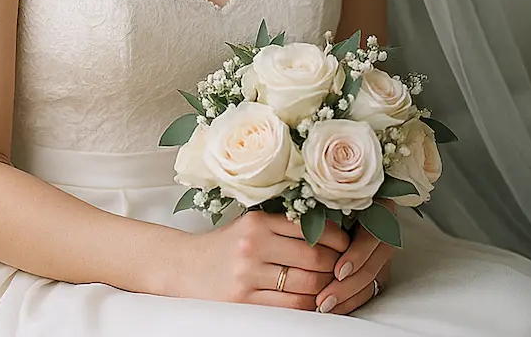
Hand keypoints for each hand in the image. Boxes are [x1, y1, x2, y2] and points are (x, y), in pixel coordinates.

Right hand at [176, 210, 350, 309]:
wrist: (185, 267)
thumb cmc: (224, 246)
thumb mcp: (249, 225)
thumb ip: (282, 226)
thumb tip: (330, 231)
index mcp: (257, 222)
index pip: (310, 229)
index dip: (336, 239)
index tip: (345, 244)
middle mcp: (253, 245)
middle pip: (314, 258)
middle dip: (336, 266)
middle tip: (343, 268)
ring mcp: (248, 275)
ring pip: (306, 286)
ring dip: (325, 289)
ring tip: (330, 286)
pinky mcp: (245, 302)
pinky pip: (291, 308)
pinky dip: (308, 306)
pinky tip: (312, 301)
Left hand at [313, 201, 396, 314]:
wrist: (340, 190)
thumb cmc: (328, 189)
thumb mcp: (330, 193)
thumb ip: (324, 205)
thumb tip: (304, 221)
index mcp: (380, 207)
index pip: (372, 237)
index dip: (357, 255)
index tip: (338, 270)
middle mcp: (385, 232)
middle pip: (372, 265)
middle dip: (348, 285)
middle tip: (324, 298)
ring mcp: (382, 254)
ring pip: (370, 282)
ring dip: (347, 297)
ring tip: (324, 306)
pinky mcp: (377, 269)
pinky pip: (367, 289)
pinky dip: (350, 300)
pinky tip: (333, 307)